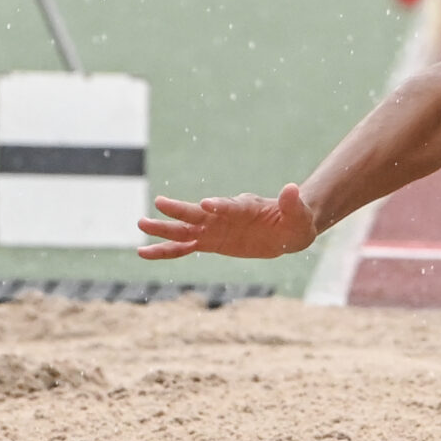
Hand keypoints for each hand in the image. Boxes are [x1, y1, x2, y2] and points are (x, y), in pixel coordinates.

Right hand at [137, 184, 320, 259]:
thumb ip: (292, 203)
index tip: (206, 204)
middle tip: (159, 204)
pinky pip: (183, 248)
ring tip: (141, 224)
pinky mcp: (210, 243)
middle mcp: (224, 216)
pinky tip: (144, 253)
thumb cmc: (295, 220)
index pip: (229, 205)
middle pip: (198, 213)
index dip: (219, 205)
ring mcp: (214, 229)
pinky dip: (165, 250)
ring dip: (164, 229)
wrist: (287, 230)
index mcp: (244, 207)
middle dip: (180, 210)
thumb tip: (292, 188)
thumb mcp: (299, 215)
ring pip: (185, 230)